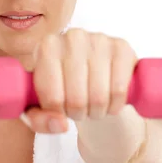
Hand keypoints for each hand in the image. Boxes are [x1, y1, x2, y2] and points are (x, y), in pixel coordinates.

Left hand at [20, 28, 138, 133]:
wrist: (92, 72)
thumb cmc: (62, 86)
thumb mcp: (41, 105)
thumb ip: (39, 120)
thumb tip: (60, 124)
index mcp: (46, 47)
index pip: (52, 98)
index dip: (58, 113)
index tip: (60, 110)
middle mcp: (71, 38)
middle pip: (76, 99)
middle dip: (78, 114)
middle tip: (78, 110)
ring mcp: (99, 40)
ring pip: (98, 97)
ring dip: (97, 112)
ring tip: (92, 107)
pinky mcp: (122, 47)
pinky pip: (119, 90)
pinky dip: (115, 105)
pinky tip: (109, 102)